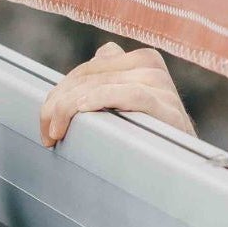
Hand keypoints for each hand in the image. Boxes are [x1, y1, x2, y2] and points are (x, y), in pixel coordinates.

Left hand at [40, 41, 195, 146]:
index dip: (59, 93)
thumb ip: (106, 83)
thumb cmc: (146, 138)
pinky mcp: (166, 105)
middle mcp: (149, 64)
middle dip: (58, 104)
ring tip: (56, 133)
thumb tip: (77, 81)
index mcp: (137, 60)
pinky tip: (81, 111)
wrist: (182, 166)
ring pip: (101, 84)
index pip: (87, 69)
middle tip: (47, 133)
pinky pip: (128, 94)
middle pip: (88, 76)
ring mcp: (160, 83)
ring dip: (69, 108)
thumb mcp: (123, 105)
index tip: (46, 122)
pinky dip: (101, 99)